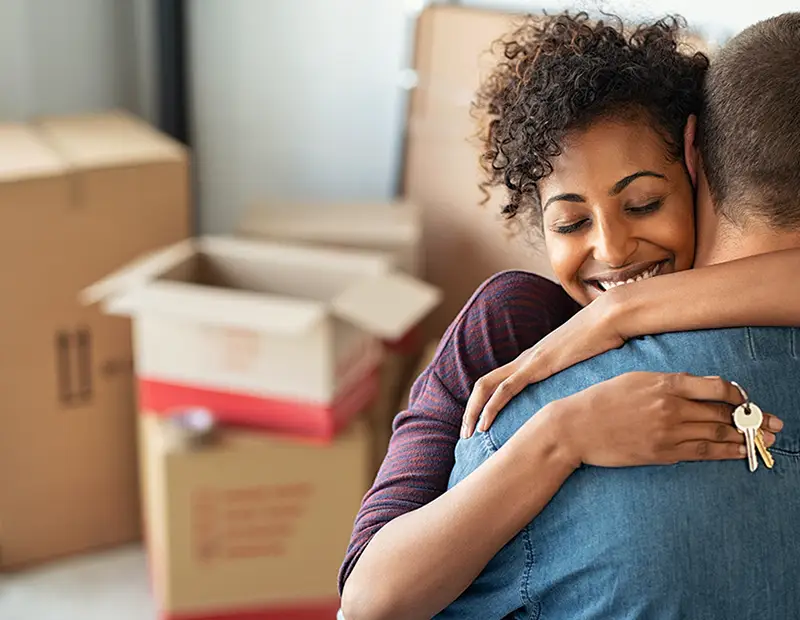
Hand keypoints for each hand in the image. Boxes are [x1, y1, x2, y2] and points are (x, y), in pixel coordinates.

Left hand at [462, 294, 623, 437]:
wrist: (611, 317)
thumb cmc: (605, 339)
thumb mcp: (587, 364)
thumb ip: (579, 376)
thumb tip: (587, 396)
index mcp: (534, 360)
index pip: (498, 382)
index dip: (485, 403)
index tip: (481, 425)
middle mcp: (525, 359)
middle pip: (484, 384)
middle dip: (470, 410)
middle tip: (465, 434)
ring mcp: (529, 361)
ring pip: (487, 386)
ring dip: (473, 411)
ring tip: (468, 434)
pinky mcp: (537, 365)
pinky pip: (506, 388)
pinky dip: (491, 407)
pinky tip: (485, 424)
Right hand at [545, 372, 782, 467]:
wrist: (575, 427)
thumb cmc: (601, 399)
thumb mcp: (634, 379)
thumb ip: (667, 382)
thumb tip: (697, 389)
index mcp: (665, 384)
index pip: (717, 388)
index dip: (738, 395)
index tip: (745, 399)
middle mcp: (671, 407)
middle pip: (723, 413)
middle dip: (752, 419)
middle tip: (774, 423)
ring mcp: (668, 432)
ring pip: (718, 434)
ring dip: (746, 437)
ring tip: (765, 439)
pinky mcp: (662, 453)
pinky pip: (702, 453)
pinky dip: (725, 452)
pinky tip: (740, 452)